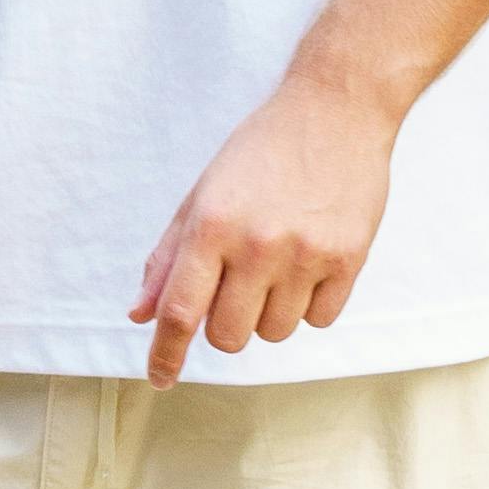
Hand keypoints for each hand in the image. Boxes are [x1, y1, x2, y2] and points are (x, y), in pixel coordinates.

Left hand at [130, 63, 398, 385]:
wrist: (336, 109)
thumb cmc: (263, 149)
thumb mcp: (203, 193)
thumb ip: (169, 257)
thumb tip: (141, 313)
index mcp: (212, 225)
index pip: (180, 311)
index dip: (165, 354)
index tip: (160, 378)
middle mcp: (257, 244)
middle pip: (228, 336)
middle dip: (225, 325)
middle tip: (237, 287)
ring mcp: (306, 254)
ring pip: (275, 333)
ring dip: (269, 313)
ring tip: (279, 264)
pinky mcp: (348, 259)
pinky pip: (320, 319)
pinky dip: (311, 304)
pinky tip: (311, 262)